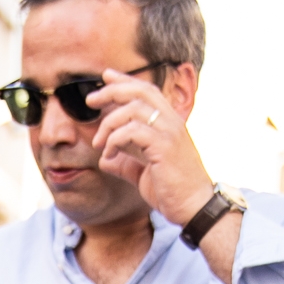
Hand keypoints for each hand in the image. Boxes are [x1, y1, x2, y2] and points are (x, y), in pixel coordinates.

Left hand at [86, 72, 213, 224]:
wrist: (193, 207)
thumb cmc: (171, 190)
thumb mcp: (142, 173)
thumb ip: (125, 162)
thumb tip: (104, 159)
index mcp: (168, 123)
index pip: (146, 91)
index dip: (125, 80)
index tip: (106, 76)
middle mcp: (171, 122)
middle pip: (140, 91)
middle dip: (112, 91)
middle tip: (90, 100)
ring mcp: (169, 132)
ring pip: (134, 110)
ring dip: (109, 123)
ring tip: (97, 142)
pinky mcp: (164, 147)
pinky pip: (133, 132)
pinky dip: (115, 140)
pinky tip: (108, 153)